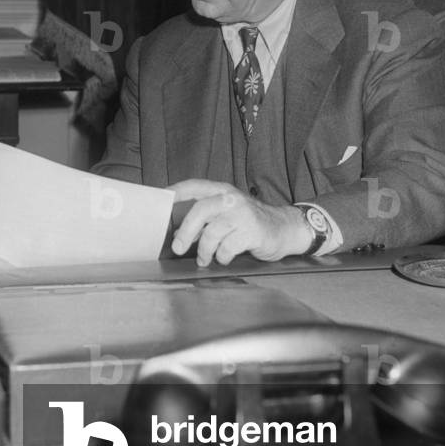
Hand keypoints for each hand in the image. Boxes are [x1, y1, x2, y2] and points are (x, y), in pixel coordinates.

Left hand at [168, 180, 311, 265]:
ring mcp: (242, 214)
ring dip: (204, 250)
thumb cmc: (249, 222)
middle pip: (200, 210)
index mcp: (221, 190)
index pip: (193, 186)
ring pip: (212, 232)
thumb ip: (205, 217)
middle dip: (185, 231)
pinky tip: (224, 258)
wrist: (285, 229)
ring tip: (203, 259)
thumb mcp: (227, 213)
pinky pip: (227, 247)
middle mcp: (231, 199)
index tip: (159, 205)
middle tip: (177, 248)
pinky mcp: (252, 232)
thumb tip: (176, 231)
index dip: (174, 194)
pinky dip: (222, 256)